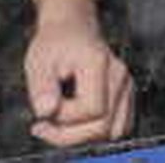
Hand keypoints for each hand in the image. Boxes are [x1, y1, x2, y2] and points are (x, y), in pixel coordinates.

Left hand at [23, 17, 133, 146]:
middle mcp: (120, 75)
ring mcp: (127, 86)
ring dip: (84, 136)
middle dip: (70, 134)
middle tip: (44, 125)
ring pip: (114, 132)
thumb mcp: (38, 61)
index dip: (64, 118)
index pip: (92, 109)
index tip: (43, 111)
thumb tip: (46, 112)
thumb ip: (41, 87)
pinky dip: (96, 132)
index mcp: (98, 63)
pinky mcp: (126, 96)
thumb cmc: (55, 43)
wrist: (72, 27)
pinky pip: (117, 128)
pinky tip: (76, 122)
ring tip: (61, 122)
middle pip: (104, 126)